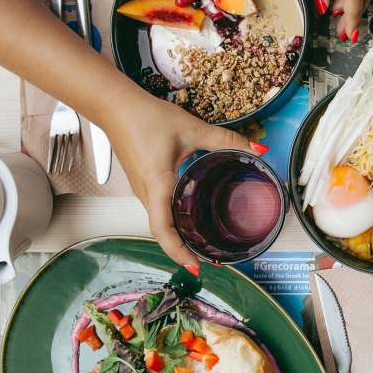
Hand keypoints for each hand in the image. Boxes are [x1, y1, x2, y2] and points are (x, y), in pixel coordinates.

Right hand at [103, 88, 253, 268]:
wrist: (114, 105)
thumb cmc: (146, 117)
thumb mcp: (193, 128)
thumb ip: (228, 140)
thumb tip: (258, 151)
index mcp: (157, 183)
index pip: (163, 228)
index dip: (178, 251)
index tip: (196, 266)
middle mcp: (145, 193)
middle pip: (161, 232)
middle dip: (182, 250)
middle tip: (208, 260)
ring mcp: (140, 190)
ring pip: (158, 223)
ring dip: (176, 237)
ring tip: (201, 245)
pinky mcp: (141, 184)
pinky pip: (156, 211)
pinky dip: (171, 222)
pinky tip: (188, 220)